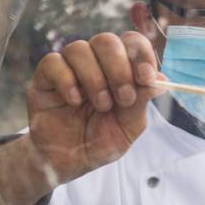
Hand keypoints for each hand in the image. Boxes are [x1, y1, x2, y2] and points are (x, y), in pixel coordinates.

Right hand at [25, 31, 165, 183]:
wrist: (66, 163)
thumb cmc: (99, 142)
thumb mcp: (128, 127)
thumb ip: (141, 101)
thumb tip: (160, 78)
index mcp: (119, 70)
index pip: (131, 43)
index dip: (141, 54)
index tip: (146, 77)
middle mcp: (94, 63)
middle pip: (106, 41)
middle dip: (119, 68)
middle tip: (123, 98)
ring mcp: (68, 68)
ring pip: (79, 48)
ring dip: (95, 78)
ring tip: (101, 105)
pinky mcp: (44, 78)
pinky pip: (53, 62)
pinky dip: (67, 80)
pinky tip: (74, 101)